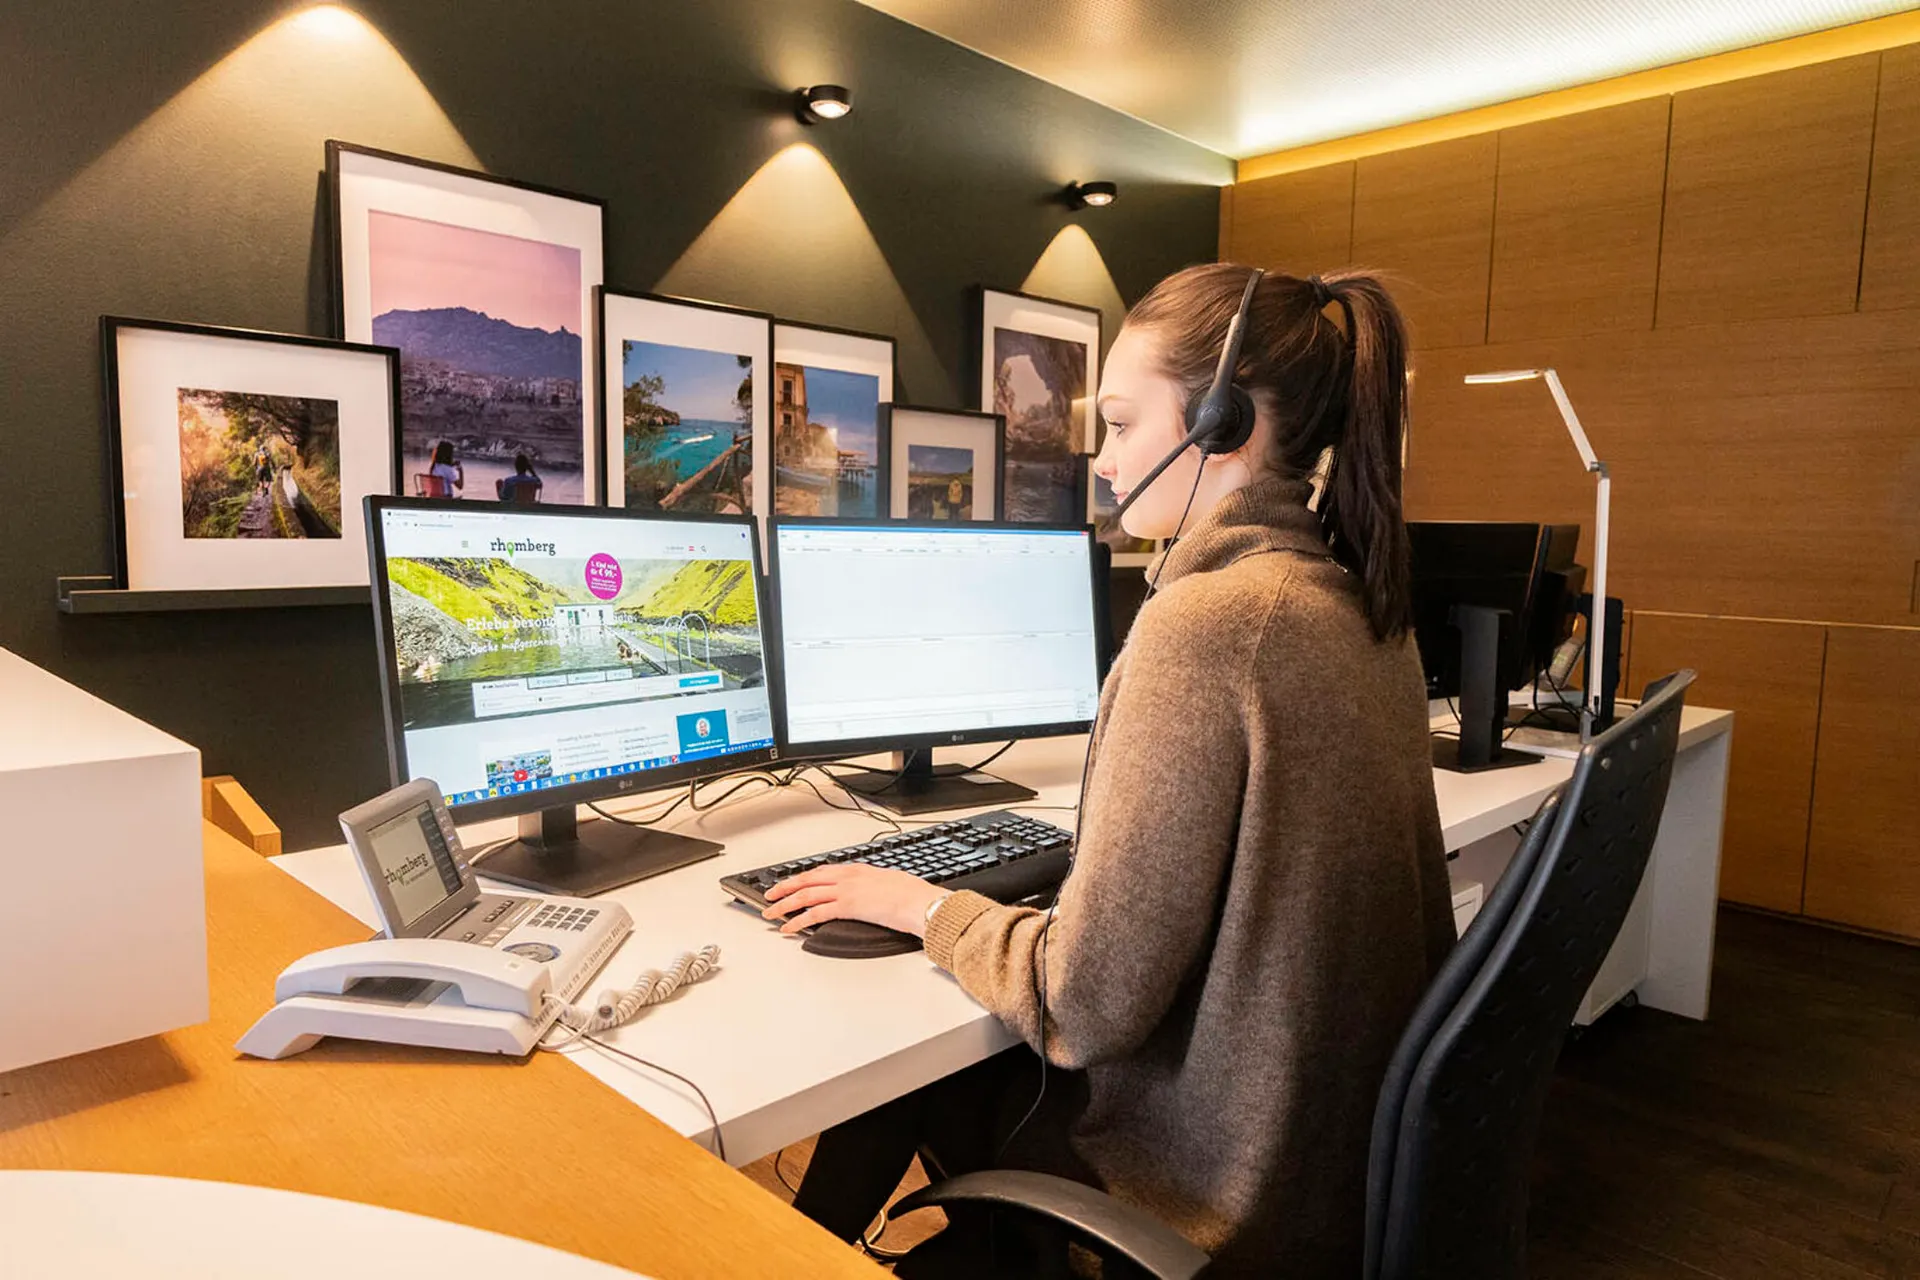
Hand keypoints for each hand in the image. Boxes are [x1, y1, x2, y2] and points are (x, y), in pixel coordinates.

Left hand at [762, 863, 945, 937]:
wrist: (920, 901)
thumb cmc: (912, 895)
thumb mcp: (888, 883)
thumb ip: (872, 887)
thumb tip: (868, 895)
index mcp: (857, 870)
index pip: (821, 871)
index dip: (802, 878)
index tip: (791, 883)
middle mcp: (848, 877)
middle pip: (807, 879)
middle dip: (785, 887)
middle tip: (770, 895)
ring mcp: (846, 891)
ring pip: (806, 895)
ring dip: (785, 904)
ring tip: (771, 913)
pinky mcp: (847, 906)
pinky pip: (815, 913)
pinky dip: (798, 920)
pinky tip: (788, 928)